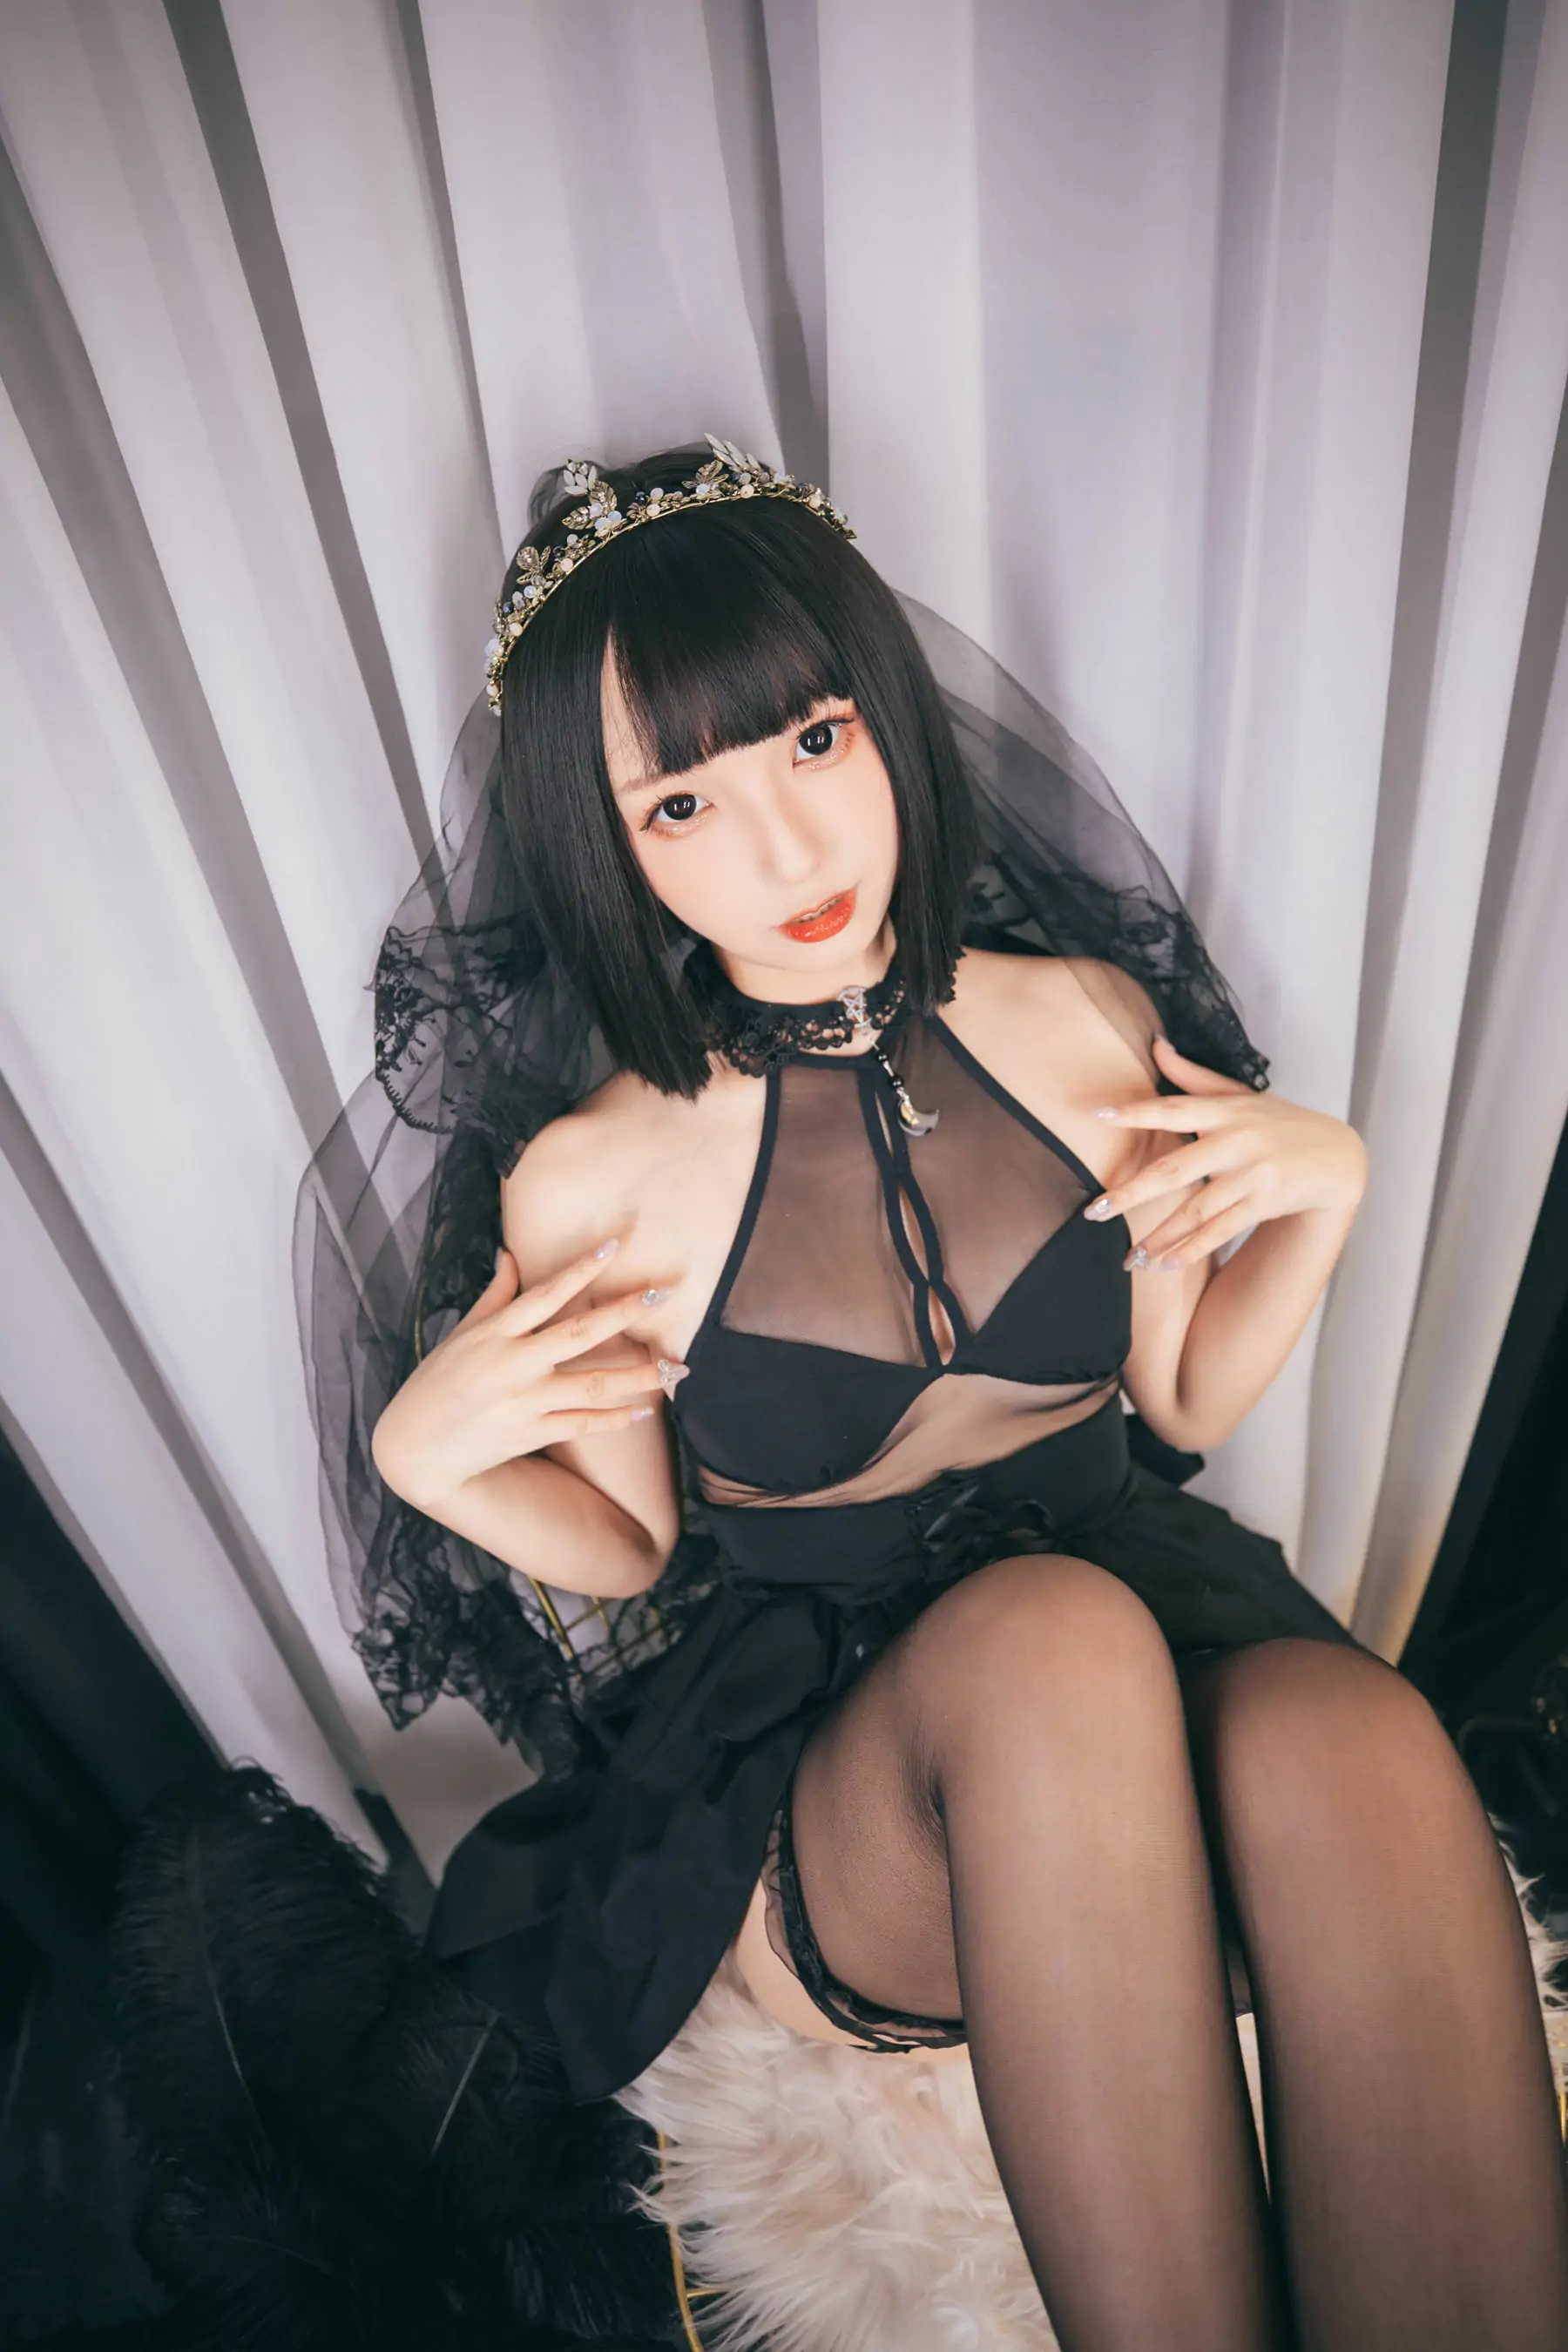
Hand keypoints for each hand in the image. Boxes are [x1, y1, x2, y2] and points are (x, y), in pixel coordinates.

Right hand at [370, 1240, 670, 1513]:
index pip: (546, 1292)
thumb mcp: (462, 1334)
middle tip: (665, 1294)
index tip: (615, 1244)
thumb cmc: (438, 1382)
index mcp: (495, 1332)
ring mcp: (525, 1400)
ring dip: (640, 1375)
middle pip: (580, 1332)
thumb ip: (494, 1295)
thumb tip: (509, 1251)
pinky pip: (584, 1423)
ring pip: (594, 1384)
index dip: (582, 1268)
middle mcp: (513, 1363)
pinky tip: (647, 1411)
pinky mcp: (532, 1433)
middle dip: (626, 1311)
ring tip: (677, 1367)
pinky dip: (616, 1419)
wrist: (415, 1447)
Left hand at [1083, 1036, 1367, 1270]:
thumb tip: (1155, 1043)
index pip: (1173, 1109)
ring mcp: (1252, 1174)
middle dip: (1133, 1193)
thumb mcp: (1241, 1095)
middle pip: (1176, 1169)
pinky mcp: (1265, 1203)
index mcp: (1226, 1110)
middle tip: (1094, 1211)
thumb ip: (1193, 1076)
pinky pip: (1221, 1230)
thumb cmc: (1280, 1123)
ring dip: (1160, 1236)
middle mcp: (1237, 1141)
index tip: (1097, 1115)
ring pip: (1197, 1210)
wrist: (1337, 1157)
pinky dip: (1191, 1249)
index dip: (1135, 1111)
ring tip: (1128, 1257)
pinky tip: (1163, 1264)